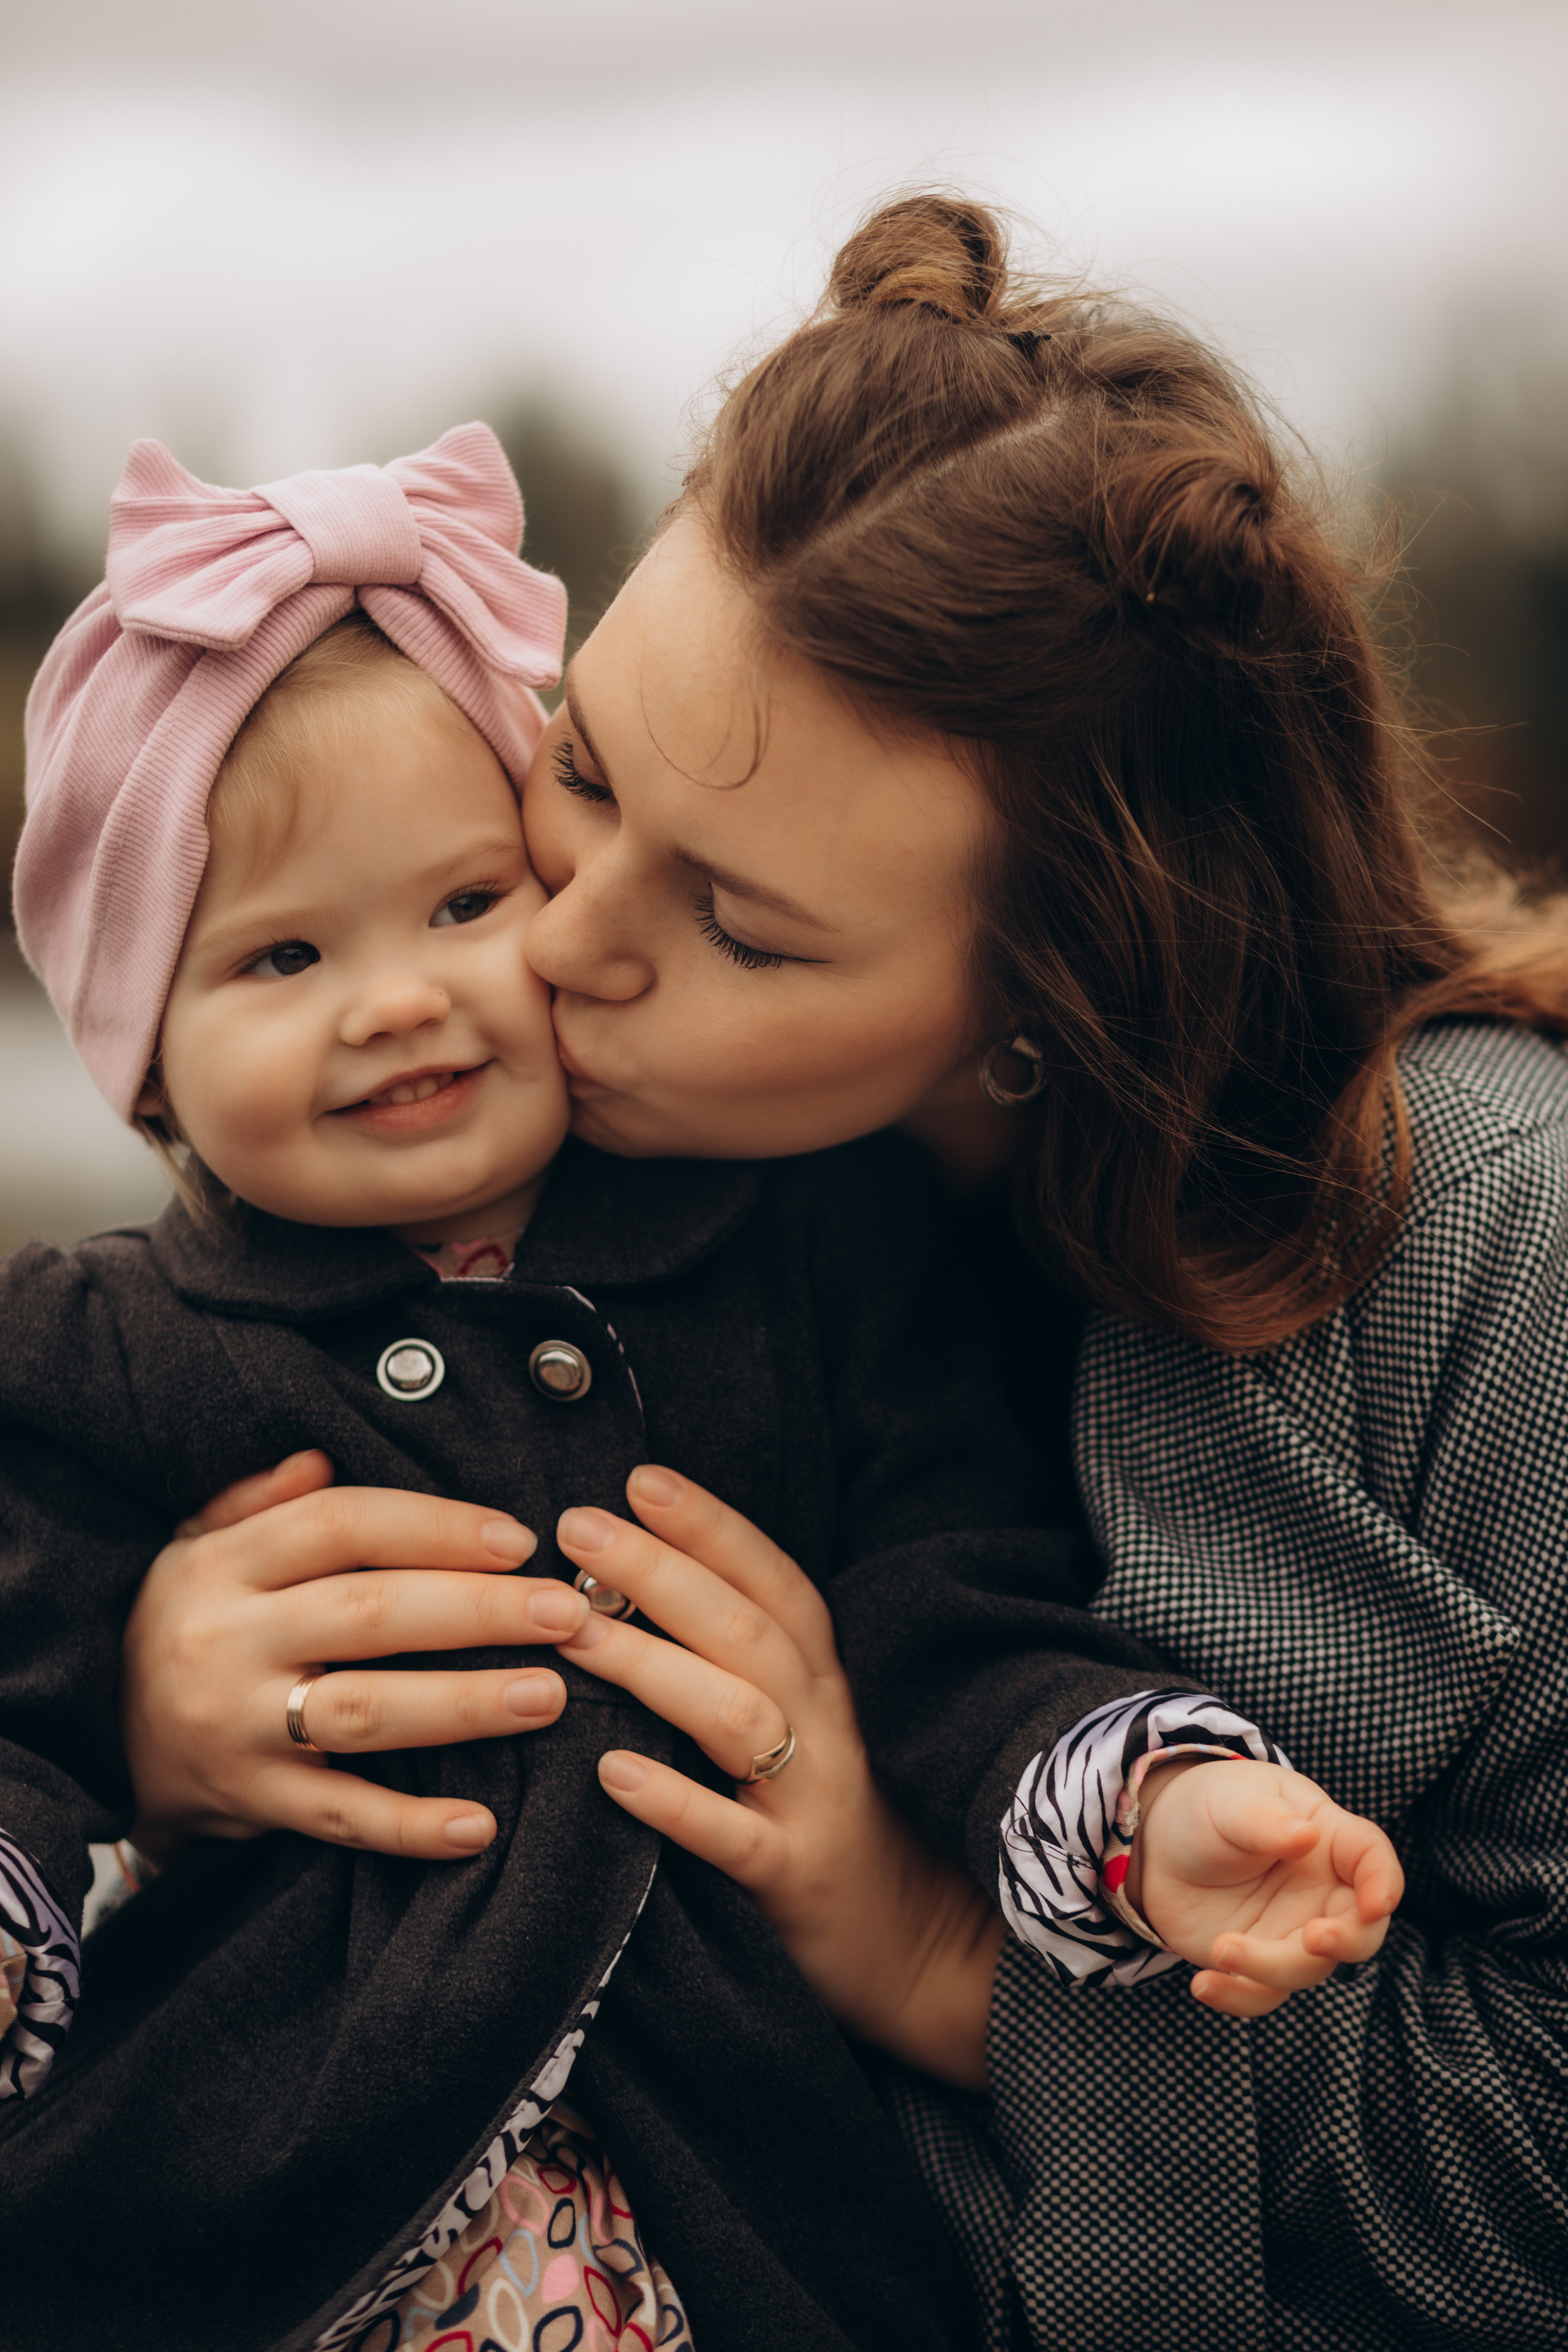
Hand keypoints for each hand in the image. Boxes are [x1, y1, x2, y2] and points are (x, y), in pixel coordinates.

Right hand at [121, 1450, 592, 1862]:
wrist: (94, 1740)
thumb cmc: (181, 1623)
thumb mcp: (195, 1545)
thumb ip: (260, 1499)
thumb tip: (320, 1454)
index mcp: (223, 1565)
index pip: (341, 1526)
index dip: (434, 1527)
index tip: (517, 1538)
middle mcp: (228, 1642)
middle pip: (370, 1616)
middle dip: (479, 1611)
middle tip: (565, 1611)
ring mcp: (237, 1729)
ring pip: (365, 1713)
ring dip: (465, 1706)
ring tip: (549, 1696)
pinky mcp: (251, 1804)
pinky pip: (341, 1817)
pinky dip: (411, 1827)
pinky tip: (480, 1825)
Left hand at [553, 1466, 1003, 2089]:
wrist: (928, 1953)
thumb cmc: (846, 1824)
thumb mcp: (813, 1728)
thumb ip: (750, 1663)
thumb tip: (646, 1585)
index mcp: (829, 1681)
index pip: (774, 1580)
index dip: (711, 1525)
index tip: (639, 1477)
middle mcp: (829, 1726)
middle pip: (747, 1628)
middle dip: (661, 1569)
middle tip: (576, 1525)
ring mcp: (817, 1803)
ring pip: (738, 1715)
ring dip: (653, 1665)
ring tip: (572, 1630)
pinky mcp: (798, 1882)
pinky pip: (735, 1839)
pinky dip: (676, 1804)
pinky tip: (612, 1776)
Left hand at [1128, 1757, 1404, 2016]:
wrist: (1162, 1843)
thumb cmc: (1211, 1808)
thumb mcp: (1234, 1802)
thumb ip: (1268, 1819)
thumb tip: (1306, 1835)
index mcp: (1327, 1839)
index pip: (1371, 1858)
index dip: (1384, 1882)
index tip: (1378, 1904)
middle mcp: (1321, 1892)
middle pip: (1358, 1929)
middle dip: (1346, 1941)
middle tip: (1312, 1939)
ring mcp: (1293, 1931)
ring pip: (1309, 1968)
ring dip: (1270, 1968)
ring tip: (1220, 1948)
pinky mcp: (1260, 1961)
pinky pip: (1264, 1994)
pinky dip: (1239, 1997)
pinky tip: (1203, 1984)